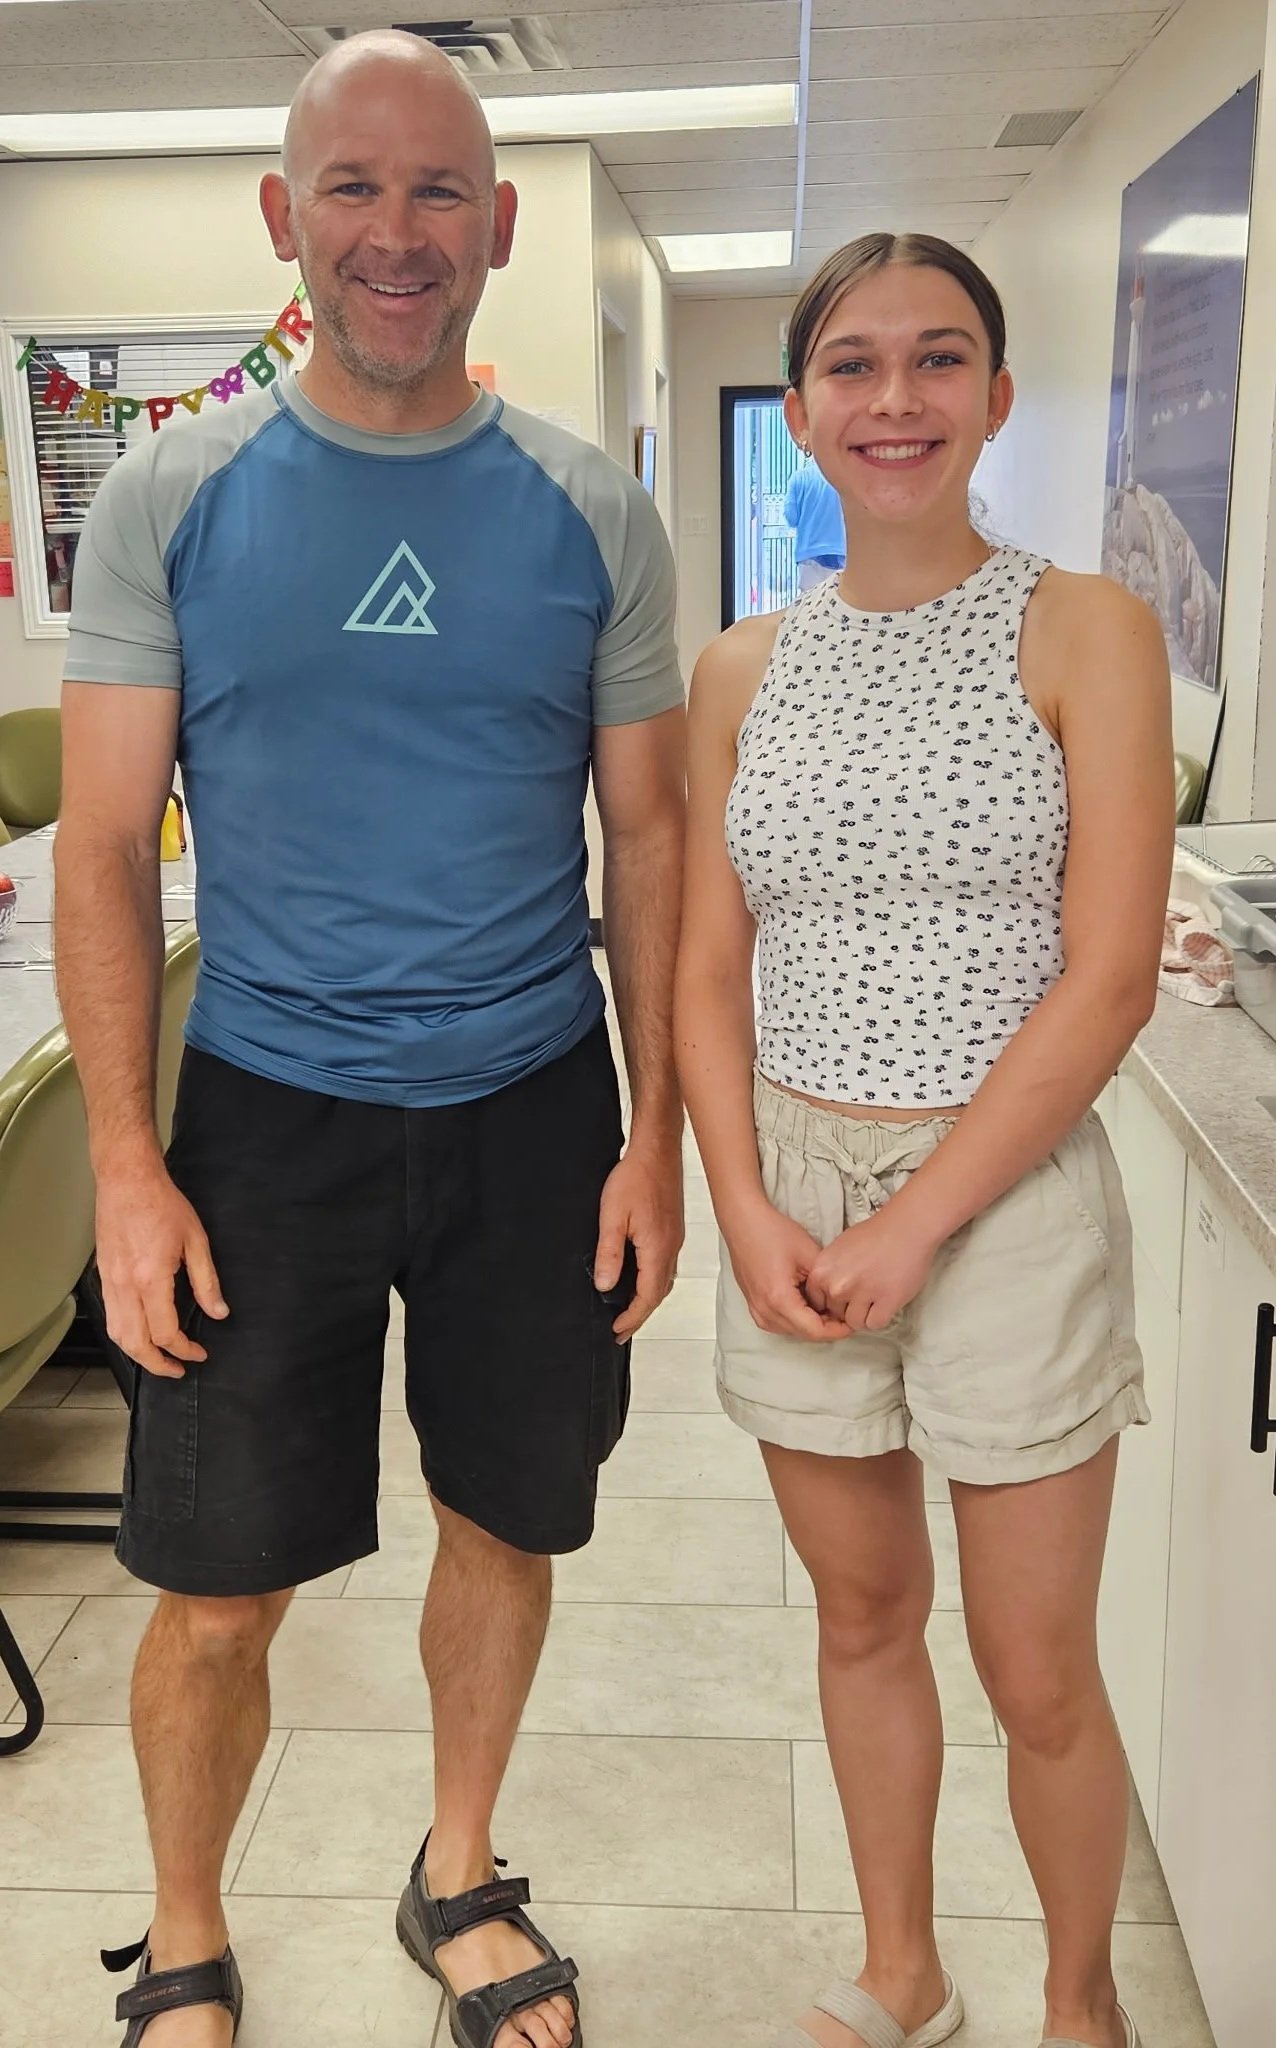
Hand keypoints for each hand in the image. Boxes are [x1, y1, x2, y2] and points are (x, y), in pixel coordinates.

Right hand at [94, 1162, 227, 1377]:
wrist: (127, 1180)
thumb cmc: (163, 1204)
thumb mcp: (196, 1241)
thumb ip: (207, 1281)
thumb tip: (219, 1312)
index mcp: (150, 1279)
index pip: (165, 1332)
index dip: (184, 1350)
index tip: (199, 1354)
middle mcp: (125, 1285)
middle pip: (135, 1343)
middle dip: (156, 1364)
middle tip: (177, 1370)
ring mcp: (109, 1282)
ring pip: (117, 1334)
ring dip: (137, 1353)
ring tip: (159, 1358)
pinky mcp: (102, 1275)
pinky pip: (110, 1316)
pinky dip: (124, 1334)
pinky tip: (140, 1333)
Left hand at [594, 1137, 683, 1339]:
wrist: (657, 1150)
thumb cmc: (636, 1177)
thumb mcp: (612, 1216)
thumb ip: (608, 1253)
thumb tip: (605, 1285)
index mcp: (657, 1250)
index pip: (647, 1297)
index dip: (632, 1318)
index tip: (617, 1331)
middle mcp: (671, 1248)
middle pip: (658, 1294)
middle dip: (640, 1314)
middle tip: (622, 1328)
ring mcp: (674, 1239)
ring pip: (664, 1280)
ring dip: (647, 1299)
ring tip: (629, 1309)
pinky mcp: (672, 1230)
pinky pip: (665, 1265)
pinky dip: (653, 1280)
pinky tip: (641, 1277)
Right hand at [725, 1200, 851, 1342]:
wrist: (743, 1222)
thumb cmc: (772, 1232)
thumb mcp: (810, 1254)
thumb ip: (826, 1284)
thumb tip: (839, 1302)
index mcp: (780, 1299)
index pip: (815, 1331)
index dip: (837, 1330)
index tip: (852, 1322)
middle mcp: (765, 1310)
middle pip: (804, 1334)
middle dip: (826, 1328)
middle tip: (845, 1313)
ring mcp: (756, 1310)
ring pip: (792, 1331)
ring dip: (811, 1324)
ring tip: (828, 1307)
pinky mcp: (754, 1306)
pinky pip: (779, 1323)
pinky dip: (796, 1319)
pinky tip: (807, 1304)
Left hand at [805, 1206, 939, 1332]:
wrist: (906, 1228)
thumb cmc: (876, 1234)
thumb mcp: (839, 1248)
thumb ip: (830, 1271)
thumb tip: (828, 1291)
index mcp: (822, 1269)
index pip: (816, 1301)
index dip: (831, 1302)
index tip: (843, 1298)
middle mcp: (837, 1285)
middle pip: (836, 1313)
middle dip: (849, 1308)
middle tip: (865, 1294)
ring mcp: (861, 1294)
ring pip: (855, 1322)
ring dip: (865, 1315)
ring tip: (876, 1298)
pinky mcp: (885, 1302)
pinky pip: (875, 1324)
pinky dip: (881, 1317)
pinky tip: (886, 1303)